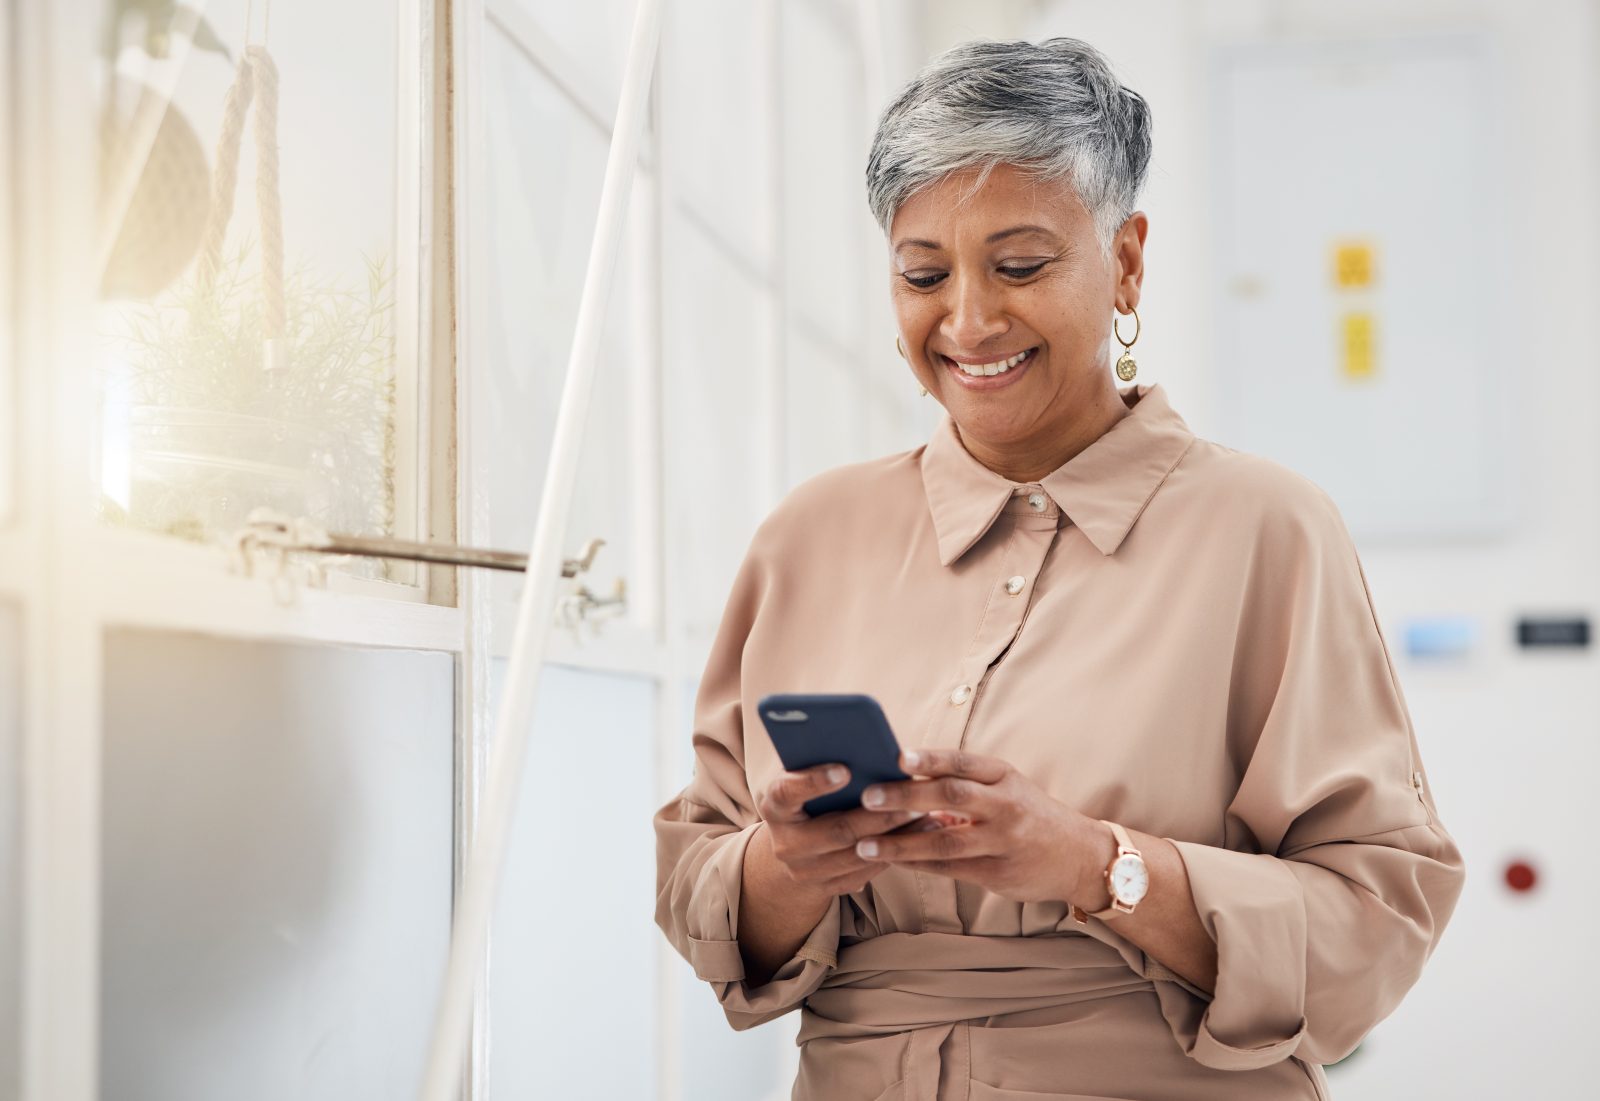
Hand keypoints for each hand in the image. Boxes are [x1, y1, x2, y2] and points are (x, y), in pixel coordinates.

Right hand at [753, 763, 932, 899]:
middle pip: (836, 830)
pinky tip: (918, 835)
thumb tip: (868, 748)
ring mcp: (804, 871)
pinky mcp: (826, 889)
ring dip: (894, 835)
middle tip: (911, 796)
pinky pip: (865, 873)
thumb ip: (823, 765)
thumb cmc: (806, 800)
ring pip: (856, 855)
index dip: (813, 782)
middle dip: (878, 814)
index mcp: (774, 806)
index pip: (787, 792)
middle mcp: (785, 842)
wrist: (792, 850)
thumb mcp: (803, 781)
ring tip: (923, 813)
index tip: (845, 769)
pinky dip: (894, 853)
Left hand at [851, 748, 1105, 904]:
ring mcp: (1002, 841)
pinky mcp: (998, 873)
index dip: (930, 758)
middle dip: (906, 796)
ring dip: (901, 842)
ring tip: (865, 844)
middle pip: (951, 796)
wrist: (1080, 856)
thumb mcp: (1006, 787)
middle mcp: (1005, 805)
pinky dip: (917, 864)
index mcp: (1004, 776)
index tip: (898, 756)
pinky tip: (891, 860)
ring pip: (944, 841)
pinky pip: (949, 868)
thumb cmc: (1030, 814)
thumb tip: (905, 778)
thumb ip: (964, 784)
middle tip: (868, 797)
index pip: (963, 762)